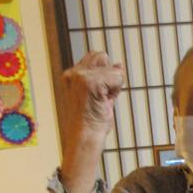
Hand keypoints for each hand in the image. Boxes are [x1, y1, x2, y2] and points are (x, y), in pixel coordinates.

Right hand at [59, 51, 124, 192]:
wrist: (86, 136)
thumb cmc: (93, 121)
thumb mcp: (100, 96)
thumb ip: (107, 79)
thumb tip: (120, 65)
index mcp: (72, 76)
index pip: (96, 58)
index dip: (105, 73)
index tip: (100, 93)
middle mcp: (73, 73)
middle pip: (102, 56)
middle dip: (110, 74)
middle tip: (104, 96)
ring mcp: (80, 76)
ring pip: (112, 67)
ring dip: (114, 84)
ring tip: (104, 99)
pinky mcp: (89, 82)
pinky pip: (117, 76)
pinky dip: (117, 90)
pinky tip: (106, 102)